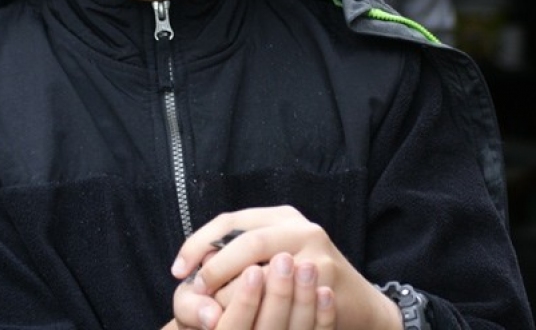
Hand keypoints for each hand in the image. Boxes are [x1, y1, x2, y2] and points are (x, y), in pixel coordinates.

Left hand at [170, 206, 401, 329]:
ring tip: (215, 314)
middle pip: (245, 240)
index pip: (228, 221)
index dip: (198, 243)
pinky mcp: (326, 277)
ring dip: (231, 294)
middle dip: (214, 269)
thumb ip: (239, 256)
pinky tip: (248, 321)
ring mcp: (315, 250)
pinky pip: (280, 294)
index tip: (178, 269)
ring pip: (260, 268)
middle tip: (196, 293)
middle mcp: (298, 225)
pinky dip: (257, 309)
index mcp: (279, 216)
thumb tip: (195, 268)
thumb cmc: (303, 280)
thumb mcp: (273, 256)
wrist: (357, 302)